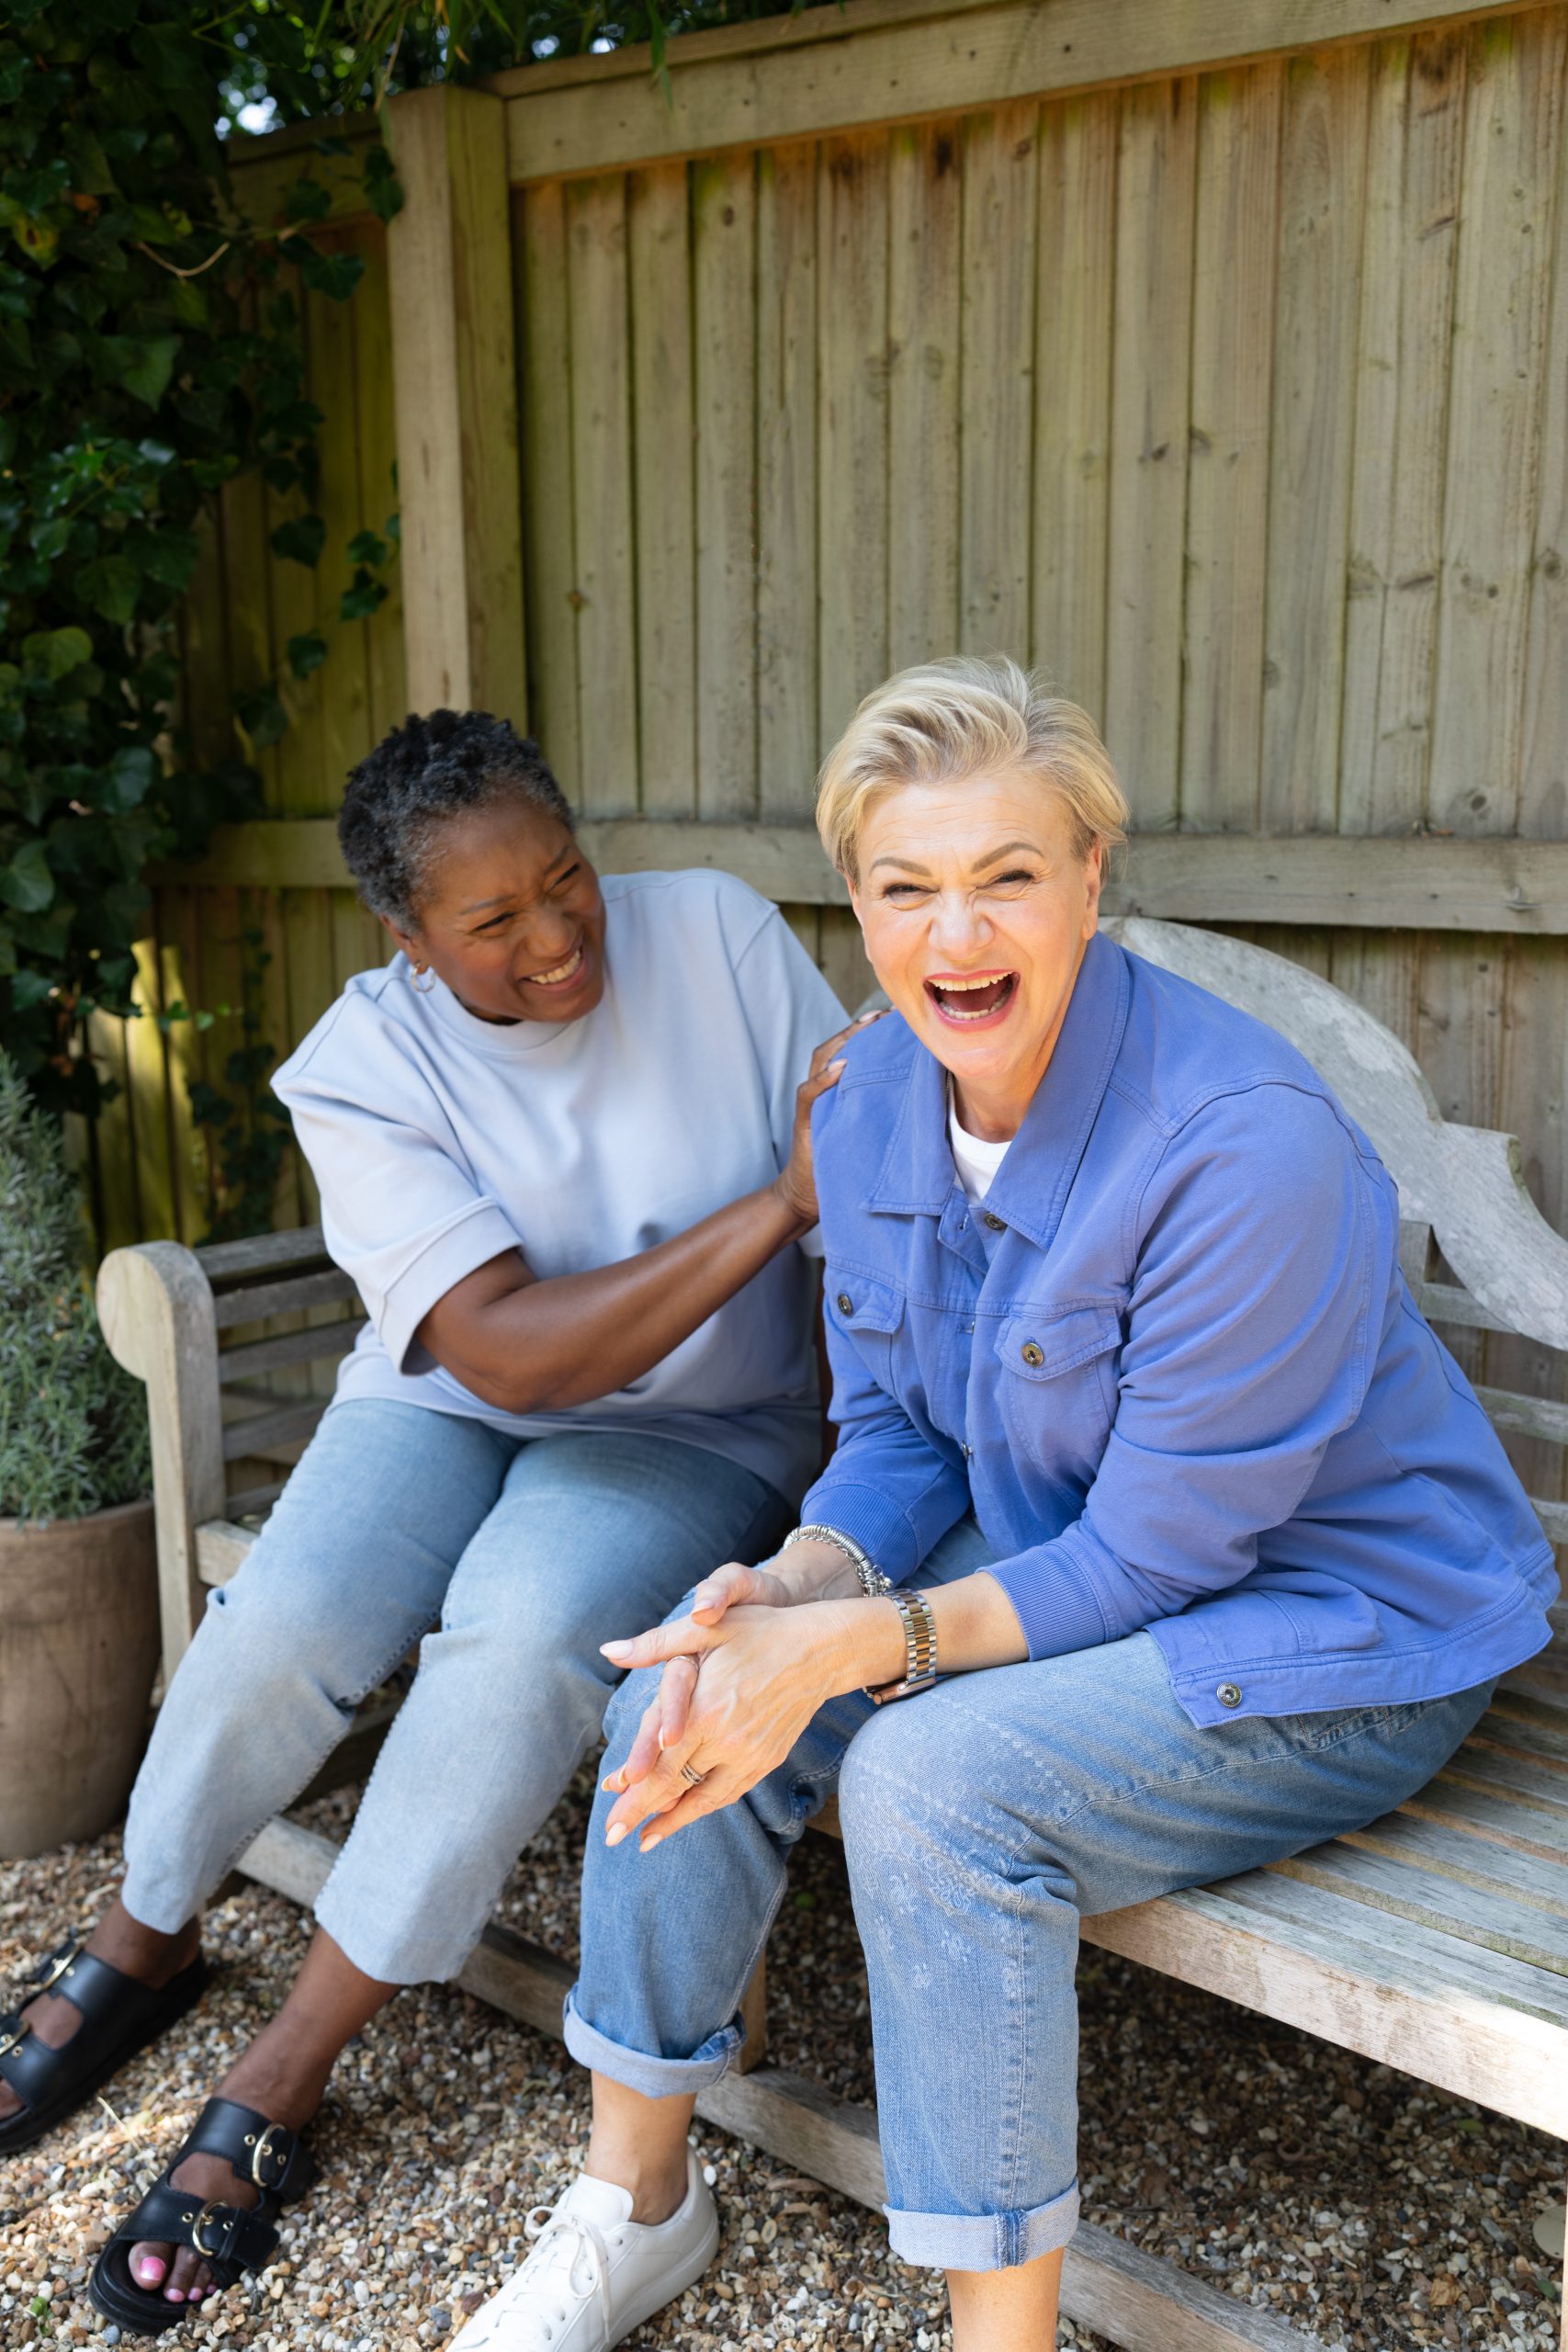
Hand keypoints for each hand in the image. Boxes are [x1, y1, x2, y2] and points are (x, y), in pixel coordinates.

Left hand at [599, 1601, 867, 1852]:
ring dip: (671, 1821)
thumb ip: (655, 1644)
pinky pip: (730, 1792)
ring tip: (644, 1840)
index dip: (632, 1793)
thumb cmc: (759, 1633)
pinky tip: (687, 1815)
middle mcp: (726, 1741)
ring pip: (703, 1798)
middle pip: (674, 1787)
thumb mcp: (706, 1630)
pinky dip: (705, 1807)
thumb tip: (608, 1651)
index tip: (609, 1817)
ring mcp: (750, 1755)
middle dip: (640, 1814)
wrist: (821, 1650)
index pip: (658, 1767)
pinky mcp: (767, 1759)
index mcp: (704, 1711)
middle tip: (612, 1837)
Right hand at [772, 1012, 883, 1227]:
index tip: (897, 1016)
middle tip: (885, 1013)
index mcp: (840, 1089)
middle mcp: (824, 1089)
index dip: (871, 1031)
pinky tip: (841, 1067)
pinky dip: (823, 1078)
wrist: (812, 1194)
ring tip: (865, 1027)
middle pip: (837, 1046)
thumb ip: (884, 1108)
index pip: (853, 1050)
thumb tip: (928, 1094)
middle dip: (859, 1027)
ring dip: (842, 1041)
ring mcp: (813, 1102)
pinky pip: (809, 1092)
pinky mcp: (805, 1119)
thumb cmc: (845, 1161)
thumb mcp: (870, 1130)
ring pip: (822, 1059)